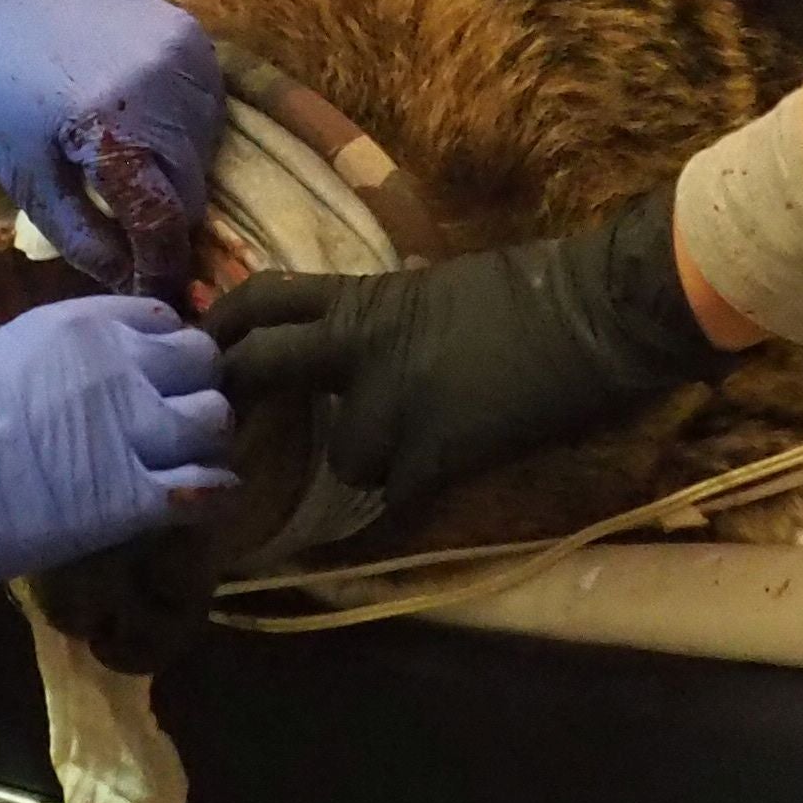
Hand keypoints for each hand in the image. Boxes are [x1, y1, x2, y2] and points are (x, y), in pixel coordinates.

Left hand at [0, 0, 223, 290]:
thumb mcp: (26, 175)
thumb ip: (83, 236)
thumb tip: (131, 283)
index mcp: (116, 127)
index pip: (165, 220)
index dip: (161, 267)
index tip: (151, 293)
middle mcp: (166, 90)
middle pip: (192, 190)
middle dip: (163, 219)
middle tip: (130, 229)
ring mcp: (186, 56)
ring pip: (206, 151)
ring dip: (176, 174)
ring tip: (127, 169)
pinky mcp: (191, 35)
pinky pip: (207, 107)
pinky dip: (183, 130)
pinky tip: (142, 127)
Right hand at [0, 297, 237, 646]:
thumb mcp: (6, 355)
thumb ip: (64, 361)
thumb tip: (93, 385)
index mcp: (82, 324)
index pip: (165, 320)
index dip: (165, 353)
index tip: (155, 382)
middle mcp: (120, 362)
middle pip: (203, 363)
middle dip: (194, 391)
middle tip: (170, 428)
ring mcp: (133, 427)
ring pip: (216, 421)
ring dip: (205, 443)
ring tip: (180, 467)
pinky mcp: (133, 496)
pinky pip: (209, 488)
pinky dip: (212, 496)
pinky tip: (193, 505)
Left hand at [204, 189, 731, 517]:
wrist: (597, 311)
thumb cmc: (536, 287)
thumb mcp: (438, 287)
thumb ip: (384, 317)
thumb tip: (355, 342)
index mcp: (366, 297)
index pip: (265, 299)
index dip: (224, 325)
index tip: (204, 351)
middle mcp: (363, 347)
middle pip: (264, 365)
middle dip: (239, 398)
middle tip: (230, 431)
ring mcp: (397, 403)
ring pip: (344, 457)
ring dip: (368, 464)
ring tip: (404, 460)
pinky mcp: (439, 454)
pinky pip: (398, 502)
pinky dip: (403, 513)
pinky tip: (413, 514)